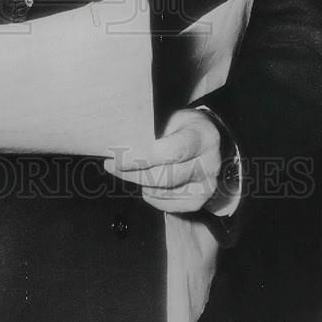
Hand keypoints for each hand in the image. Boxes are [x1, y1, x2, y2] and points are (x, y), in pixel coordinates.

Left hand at [103, 109, 221, 213]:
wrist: (211, 141)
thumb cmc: (184, 126)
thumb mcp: (171, 117)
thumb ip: (152, 130)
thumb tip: (119, 141)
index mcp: (202, 137)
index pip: (169, 152)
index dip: (139, 157)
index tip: (116, 157)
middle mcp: (208, 164)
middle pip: (162, 177)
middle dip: (131, 173)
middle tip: (110, 164)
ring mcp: (206, 186)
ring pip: (161, 192)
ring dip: (137, 183)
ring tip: (125, 170)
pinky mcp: (198, 201)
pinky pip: (165, 205)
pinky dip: (150, 195)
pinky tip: (144, 182)